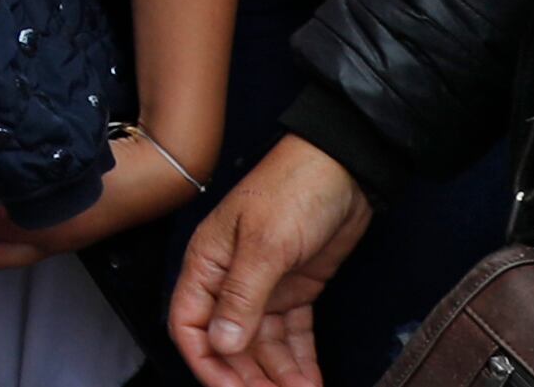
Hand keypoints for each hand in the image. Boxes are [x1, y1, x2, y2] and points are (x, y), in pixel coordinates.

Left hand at [0, 129, 210, 267]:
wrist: (153, 173)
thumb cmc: (106, 165)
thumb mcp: (53, 166)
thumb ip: (15, 167)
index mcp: (41, 226)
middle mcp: (49, 239)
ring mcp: (63, 238)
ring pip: (10, 250)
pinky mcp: (73, 229)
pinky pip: (28, 237)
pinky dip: (2, 232)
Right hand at [172, 137, 371, 386]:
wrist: (343, 169)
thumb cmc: (294, 190)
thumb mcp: (265, 244)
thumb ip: (241, 297)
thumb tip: (220, 344)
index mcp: (207, 263)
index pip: (190, 325)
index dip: (206, 363)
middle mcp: (230, 278)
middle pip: (228, 343)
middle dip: (248, 377)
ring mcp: (264, 286)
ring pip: (262, 345)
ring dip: (279, 375)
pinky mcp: (295, 289)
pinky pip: (292, 335)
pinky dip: (300, 361)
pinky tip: (311, 381)